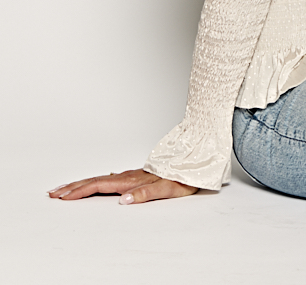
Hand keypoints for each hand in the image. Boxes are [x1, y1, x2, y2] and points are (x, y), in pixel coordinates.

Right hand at [48, 169, 197, 204]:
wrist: (194, 162)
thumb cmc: (183, 177)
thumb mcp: (167, 189)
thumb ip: (145, 193)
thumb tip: (123, 201)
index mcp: (132, 180)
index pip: (100, 186)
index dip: (80, 191)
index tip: (63, 196)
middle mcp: (128, 176)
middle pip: (94, 181)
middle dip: (72, 187)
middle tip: (53, 193)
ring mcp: (130, 175)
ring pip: (99, 178)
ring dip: (79, 184)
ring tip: (63, 188)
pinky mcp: (134, 176)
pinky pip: (108, 178)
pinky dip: (94, 181)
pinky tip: (90, 183)